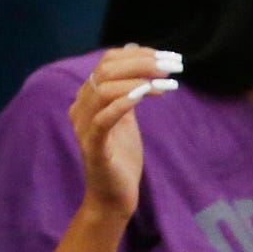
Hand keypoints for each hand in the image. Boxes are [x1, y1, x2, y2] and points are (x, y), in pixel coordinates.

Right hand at [67, 45, 177, 218]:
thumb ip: (128, 90)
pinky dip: (123, 102)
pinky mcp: (92, 145)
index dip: (136, 55)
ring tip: (166, 83)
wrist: (113, 196)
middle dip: (141, 63)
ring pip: (103, 89)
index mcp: (88, 97)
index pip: (107, 62)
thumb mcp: (127, 117)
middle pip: (105, 70)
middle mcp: (81, 107)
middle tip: (171, 66)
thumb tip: (139, 58)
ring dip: (138, 81)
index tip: (166, 57)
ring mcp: (84, 126)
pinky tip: (145, 95)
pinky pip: (104, 118)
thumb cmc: (121, 156)